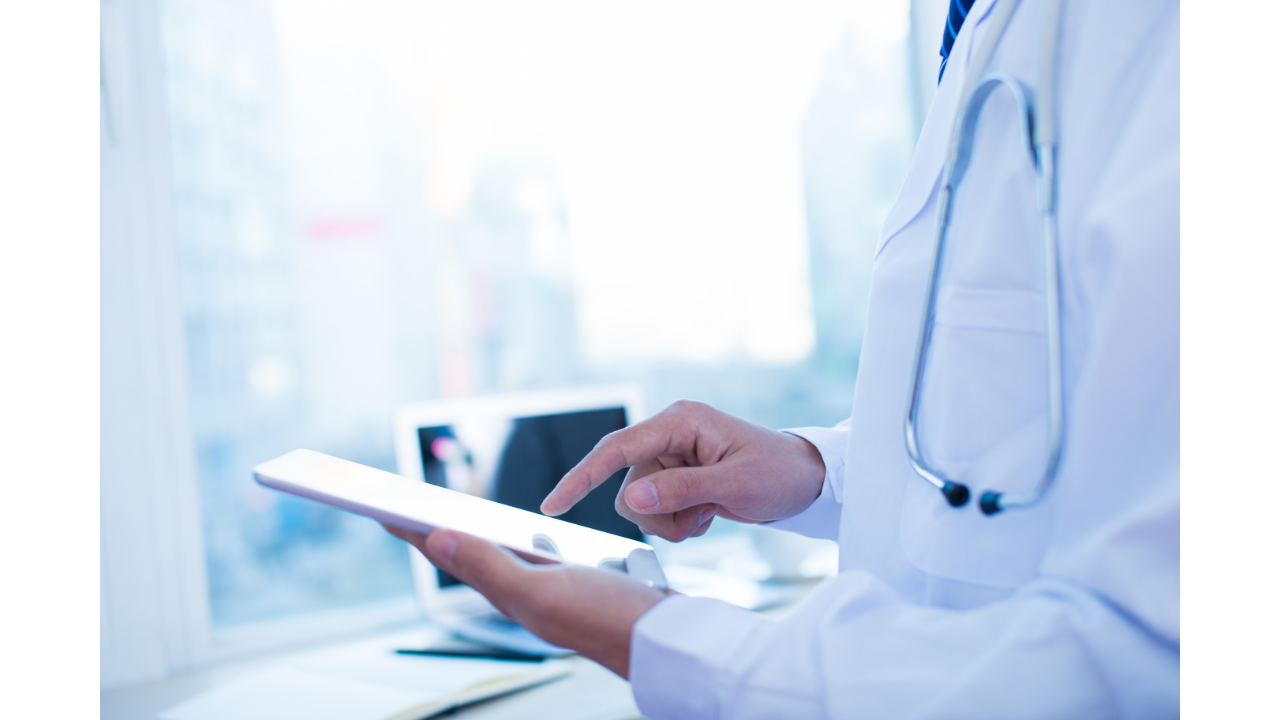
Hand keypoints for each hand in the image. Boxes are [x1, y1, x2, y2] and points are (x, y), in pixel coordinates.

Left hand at [384, 525, 669, 677]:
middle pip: (466, 555)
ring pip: (498, 558)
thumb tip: (436, 538)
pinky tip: (530, 535)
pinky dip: (520, 542)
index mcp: (506, 594)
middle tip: (405, 509)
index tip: (380, 508)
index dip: (412, 531)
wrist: (666, 640)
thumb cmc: (610, 620)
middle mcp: (520, 594)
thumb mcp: (542, 589)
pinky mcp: (573, 586)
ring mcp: (546, 591)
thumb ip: (488, 566)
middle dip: (434, 530)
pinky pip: (534, 560)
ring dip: (472, 536)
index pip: (446, 555)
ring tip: (451, 519)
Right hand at [541, 400, 825, 541]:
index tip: (554, 505)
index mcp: (680, 421)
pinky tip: (708, 514)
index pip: (617, 448)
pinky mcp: (675, 476)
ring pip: (639, 504)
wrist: (806, 481)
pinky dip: (677, 522)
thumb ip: (681, 490)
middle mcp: (669, 433)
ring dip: (670, 522)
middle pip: (627, 486)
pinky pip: (654, 510)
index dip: (582, 477)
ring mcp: (671, 455)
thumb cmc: (779, 474)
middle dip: (658, 514)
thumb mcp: (735, 485)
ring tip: (709, 514)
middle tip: (701, 518)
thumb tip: (631, 499)